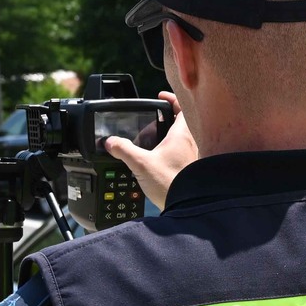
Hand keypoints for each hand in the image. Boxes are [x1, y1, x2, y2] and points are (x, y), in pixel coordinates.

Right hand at [104, 91, 197, 208]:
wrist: (189, 208)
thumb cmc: (171, 185)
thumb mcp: (141, 164)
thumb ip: (123, 150)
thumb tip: (110, 142)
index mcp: (182, 135)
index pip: (182, 107)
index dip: (171, 98)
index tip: (160, 96)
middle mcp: (192, 143)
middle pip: (183, 122)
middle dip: (169, 117)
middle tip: (155, 118)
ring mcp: (194, 157)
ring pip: (184, 138)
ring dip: (171, 135)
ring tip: (155, 139)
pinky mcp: (192, 170)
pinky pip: (184, 153)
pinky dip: (173, 151)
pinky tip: (160, 160)